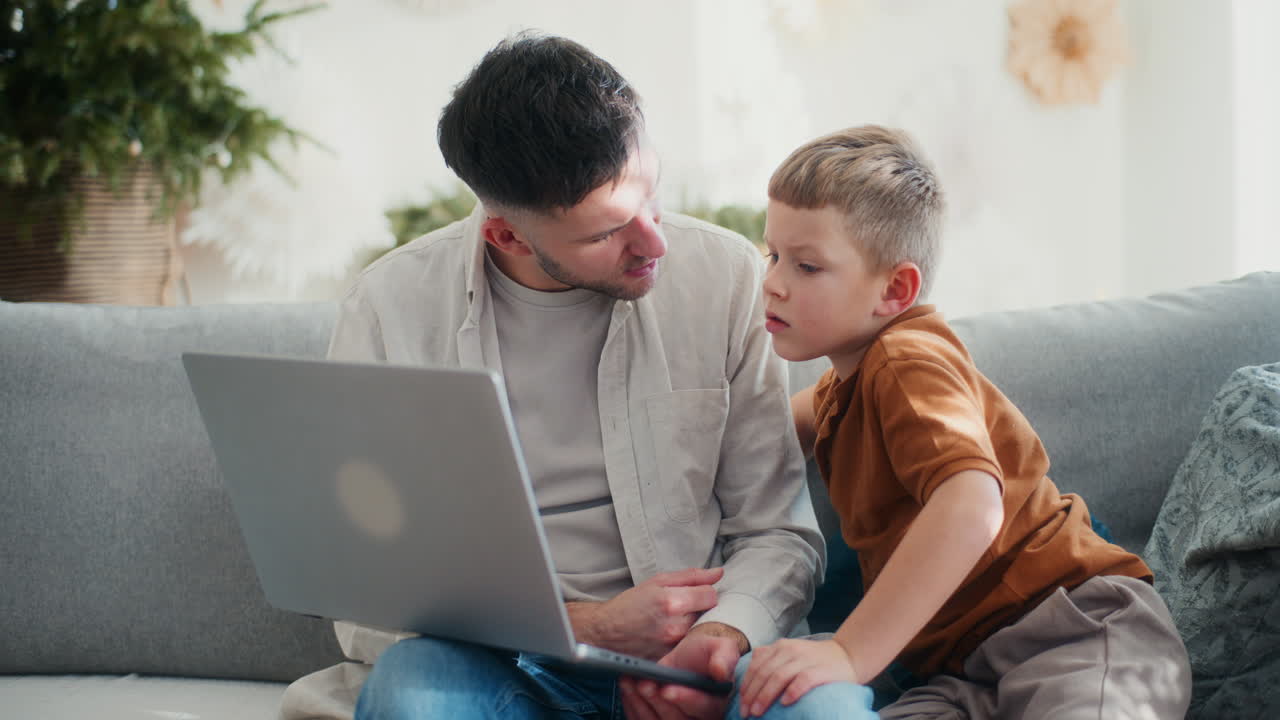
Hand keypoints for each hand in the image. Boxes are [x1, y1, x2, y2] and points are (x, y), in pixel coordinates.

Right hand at [572, 567, 722, 659]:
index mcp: (672, 602)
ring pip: (701, 633)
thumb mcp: (657, 582)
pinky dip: (686, 643)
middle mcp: (675, 627)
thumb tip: (718, 573)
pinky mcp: (669, 662)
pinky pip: (689, 649)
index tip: (695, 595)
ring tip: (677, 624)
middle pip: (709, 616)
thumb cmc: (629, 604)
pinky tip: (672, 638)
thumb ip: (691, 577)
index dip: (704, 593)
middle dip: (701, 611)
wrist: (603, 633)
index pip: (711, 595)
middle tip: (686, 610)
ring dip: (695, 627)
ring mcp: (672, 648)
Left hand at [620, 629, 740, 719]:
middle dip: (657, 701)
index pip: (703, 708)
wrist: (688, 659)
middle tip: (644, 683)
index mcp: (716, 704)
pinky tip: (626, 688)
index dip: (685, 699)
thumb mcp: (720, 647)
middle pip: (676, 719)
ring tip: (630, 681)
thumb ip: (725, 656)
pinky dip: (632, 706)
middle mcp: (697, 719)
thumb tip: (721, 672)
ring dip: (640, 703)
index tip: (667, 689)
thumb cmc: (705, 654)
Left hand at [738, 638, 857, 716]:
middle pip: (764, 673)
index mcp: (780, 647)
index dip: (746, 686)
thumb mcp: (790, 655)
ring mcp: (806, 659)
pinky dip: (792, 691)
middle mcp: (790, 650)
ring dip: (765, 696)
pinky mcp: (821, 670)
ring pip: (779, 676)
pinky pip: (803, 680)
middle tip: (746, 713)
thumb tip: (748, 675)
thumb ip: (770, 659)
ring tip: (758, 712)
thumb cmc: (815, 661)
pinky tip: (785, 703)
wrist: (847, 655)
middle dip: (752, 695)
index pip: (756, 666)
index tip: (740, 704)